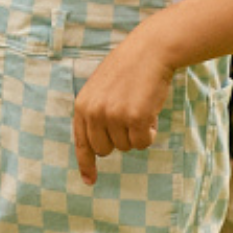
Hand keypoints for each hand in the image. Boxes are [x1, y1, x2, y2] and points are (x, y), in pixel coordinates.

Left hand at [72, 32, 176, 184]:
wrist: (151, 50)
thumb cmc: (129, 69)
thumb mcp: (101, 89)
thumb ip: (95, 114)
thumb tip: (99, 148)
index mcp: (82, 106)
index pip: (81, 143)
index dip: (86, 164)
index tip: (90, 181)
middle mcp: (94, 113)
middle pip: (105, 150)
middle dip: (119, 140)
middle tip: (130, 119)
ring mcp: (114, 116)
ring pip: (126, 146)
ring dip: (137, 133)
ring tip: (140, 107)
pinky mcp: (135, 118)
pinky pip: (143, 142)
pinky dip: (150, 133)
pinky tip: (151, 112)